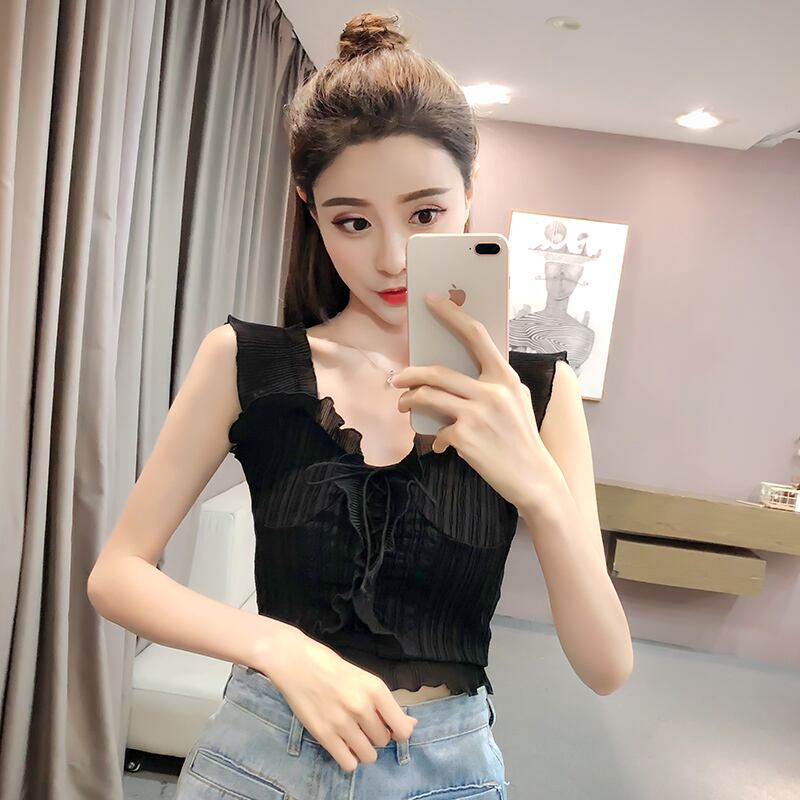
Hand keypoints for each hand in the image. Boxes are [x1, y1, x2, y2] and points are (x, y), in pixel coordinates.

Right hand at [253, 624, 417, 772]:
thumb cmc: (331, 666)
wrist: (296, 661)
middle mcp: (362, 707)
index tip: (390, 728)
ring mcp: (342, 722)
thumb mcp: (364, 678)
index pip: (402, 729)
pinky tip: (342, 745)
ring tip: (353, 735)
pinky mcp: (323, 734)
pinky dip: (348, 758)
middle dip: (376, 735)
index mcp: (376, 689)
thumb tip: (410, 724)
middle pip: (383, 741)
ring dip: (363, 749)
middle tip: (363, 723)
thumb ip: (385, 703)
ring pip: (368, 755)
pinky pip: (348, 763)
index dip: (399, 732)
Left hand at [392, 292, 551, 509]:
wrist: (534, 479)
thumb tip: (456, 379)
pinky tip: (439, 445)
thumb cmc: (522, 439)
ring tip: (404, 406)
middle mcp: (492, 391)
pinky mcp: (464, 437)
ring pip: (428, 396)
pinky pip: (437, 429)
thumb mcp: (517, 402)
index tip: (431, 300)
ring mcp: (477, 414)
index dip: (451, 314)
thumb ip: (492, 385)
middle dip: (410, 373)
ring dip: (409, 400)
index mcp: (505, 377)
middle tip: (397, 378)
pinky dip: (435, 436)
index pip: (476, 335)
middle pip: (438, 371)